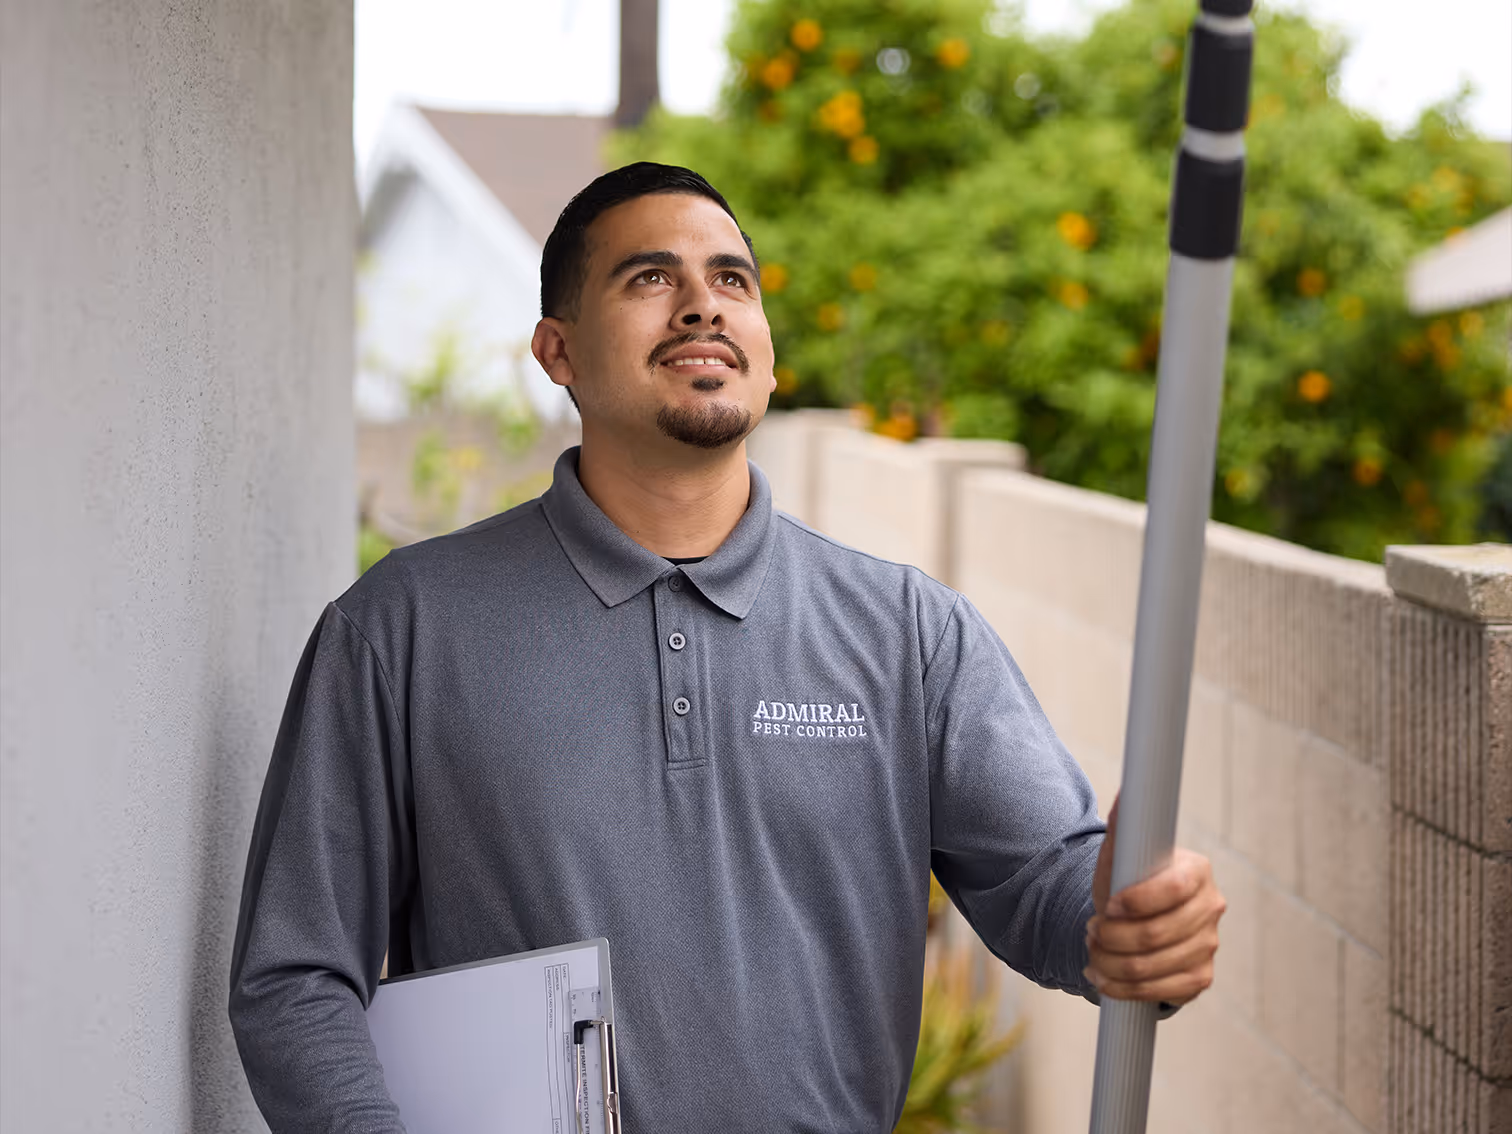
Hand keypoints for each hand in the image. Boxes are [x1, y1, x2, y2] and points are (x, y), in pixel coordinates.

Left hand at [1085, 794, 1224, 1004]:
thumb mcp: (1120, 856)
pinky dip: (1122, 988)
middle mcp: (1211, 908)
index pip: (1173, 891)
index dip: (1137, 902)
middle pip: (1157, 935)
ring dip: (1110, 963)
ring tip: (1091, 950)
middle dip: (1113, 936)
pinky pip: (1159, 993)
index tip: (1108, 906)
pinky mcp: (1200, 978)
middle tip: (1090, 929)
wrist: (1132, 920)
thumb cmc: (1127, 882)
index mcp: (1197, 872)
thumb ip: (1125, 827)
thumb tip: (1128, 793)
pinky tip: (1103, 978)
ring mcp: (1209, 946)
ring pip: (1152, 967)